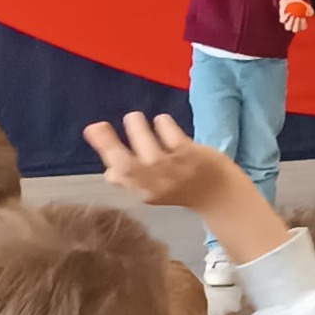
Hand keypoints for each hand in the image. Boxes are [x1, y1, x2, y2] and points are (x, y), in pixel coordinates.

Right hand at [83, 113, 288, 265]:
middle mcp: (156, 183)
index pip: (119, 173)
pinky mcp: (190, 155)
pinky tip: (161, 121)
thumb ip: (134, 182)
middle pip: (126, 164)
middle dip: (108, 143)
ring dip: (137, 128)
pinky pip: (170, 134)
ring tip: (134, 118)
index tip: (91, 129)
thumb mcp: (156, 191)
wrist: (222, 196)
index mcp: (145, 192)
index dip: (104, 151)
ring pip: (147, 145)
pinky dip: (162, 124)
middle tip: (97, 125)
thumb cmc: (186, 188)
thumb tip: (108, 173)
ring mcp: (173, 169)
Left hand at [279, 0, 311, 34]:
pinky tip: (288, 13)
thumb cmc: (300, 4)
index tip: (303, 18)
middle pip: (295, 29)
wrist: (290, 0)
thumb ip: (309, 9)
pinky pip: (282, 21)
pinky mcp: (282, 19)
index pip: (303, 27)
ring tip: (292, 16)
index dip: (303, 24)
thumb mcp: (306, 5)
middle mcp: (293, 26)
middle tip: (297, 18)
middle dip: (296, 25)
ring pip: (288, 27)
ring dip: (290, 22)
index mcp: (301, 24)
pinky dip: (285, 18)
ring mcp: (287, 23)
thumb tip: (310, 14)